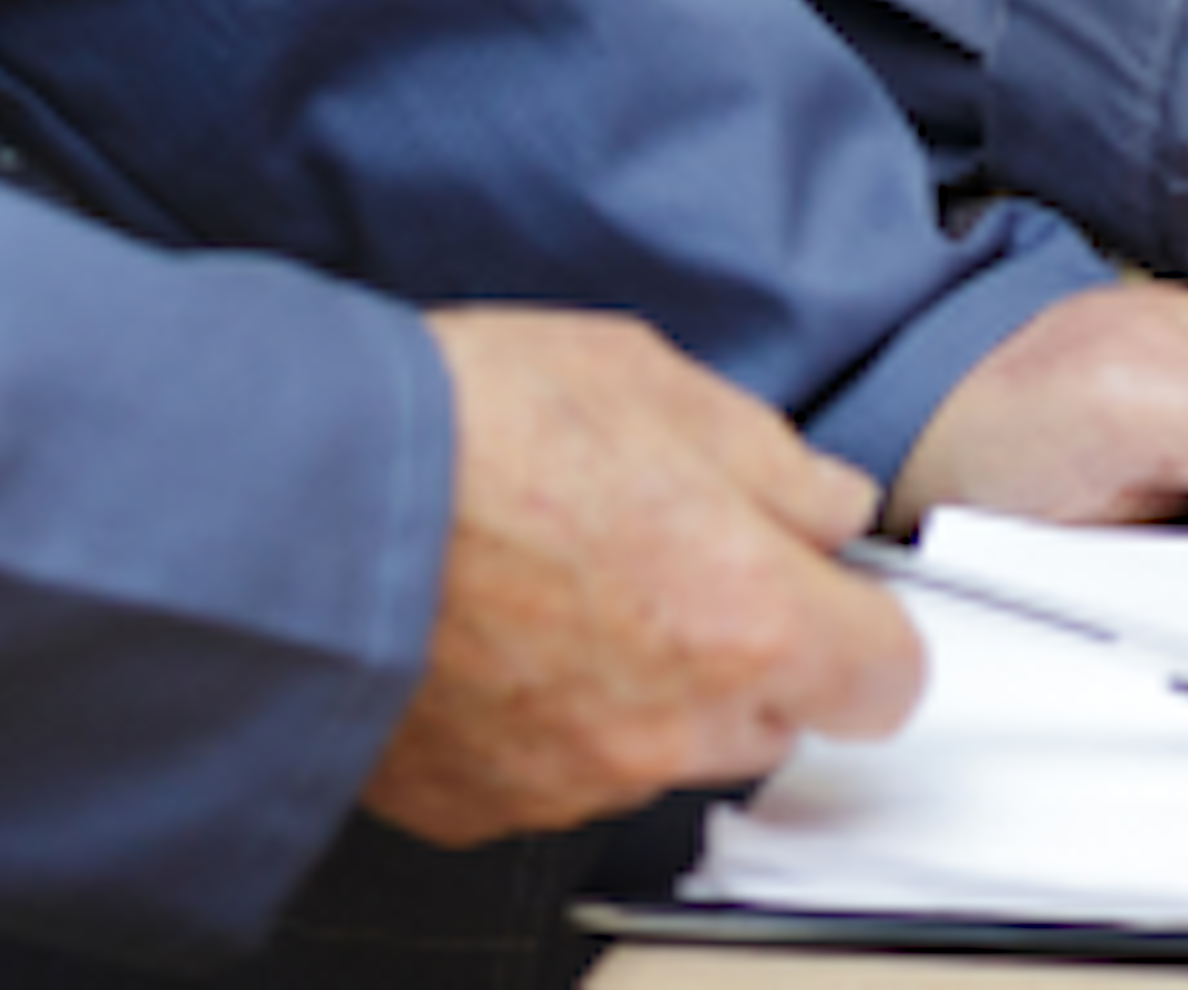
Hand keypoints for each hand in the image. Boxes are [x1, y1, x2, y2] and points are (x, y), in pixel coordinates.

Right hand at [361, 309, 920, 842]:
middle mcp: (672, 724)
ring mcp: (572, 779)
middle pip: (775, 717)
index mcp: (747, 617)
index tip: (836, 591)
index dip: (868, 625)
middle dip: (755, 647)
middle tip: (679, 552)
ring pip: (664, 748)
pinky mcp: (478, 807)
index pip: (887, 678)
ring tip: (566, 573)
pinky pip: (556, 771)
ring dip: (648, 683)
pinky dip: (546, 715)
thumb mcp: (657, 380)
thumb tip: (825, 503)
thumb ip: (771, 459)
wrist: (300, 503)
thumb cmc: (472, 425)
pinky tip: (499, 624)